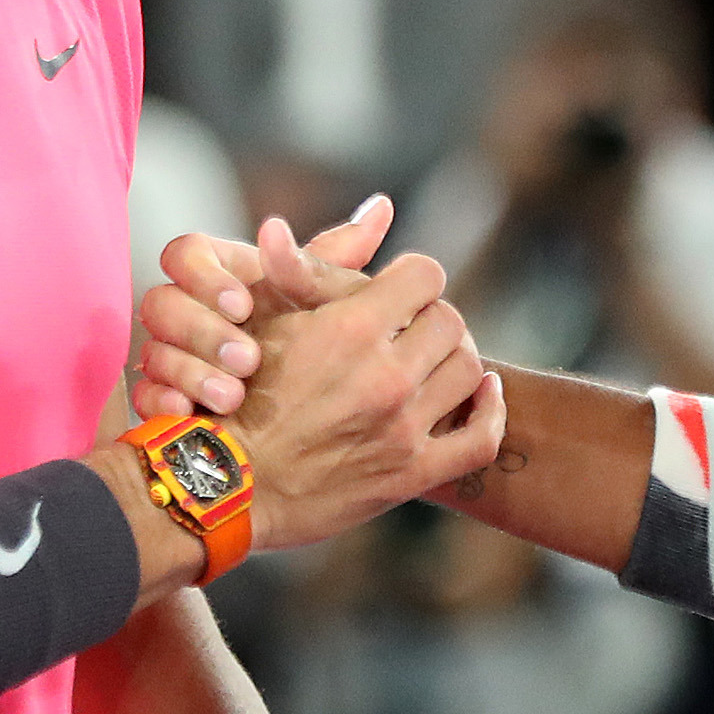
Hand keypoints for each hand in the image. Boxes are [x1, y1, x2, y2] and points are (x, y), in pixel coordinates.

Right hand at [134, 204, 386, 421]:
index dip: (206, 277)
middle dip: (203, 331)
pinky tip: (194, 416)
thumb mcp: (319, 302)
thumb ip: (336, 260)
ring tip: (233, 395)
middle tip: (248, 358)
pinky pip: (142, 397)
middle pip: (160, 303)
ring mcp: (163, 355)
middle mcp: (181, 311)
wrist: (282, 423)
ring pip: (151, 352)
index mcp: (213, 275)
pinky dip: (167, 405)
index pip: (183, 253)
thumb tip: (383, 208)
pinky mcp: (156, 398)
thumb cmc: (304, 346)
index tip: (244, 303)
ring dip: (191, 371)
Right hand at [216, 227, 503, 552]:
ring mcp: (403, 429)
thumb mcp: (264, 325)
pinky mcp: (410, 474)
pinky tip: (483, 394)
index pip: (425, 275)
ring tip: (432, 360)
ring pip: (470, 371)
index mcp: (351, 329)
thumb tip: (276, 225)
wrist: (223, 488)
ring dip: (455, 358)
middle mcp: (385, 377)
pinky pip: (481, 439)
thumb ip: (296, 273)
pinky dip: (490, 411)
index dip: (412, 276)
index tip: (399, 288)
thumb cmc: (234, 398)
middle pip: (451, 321)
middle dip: (432, 318)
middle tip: (411, 328)